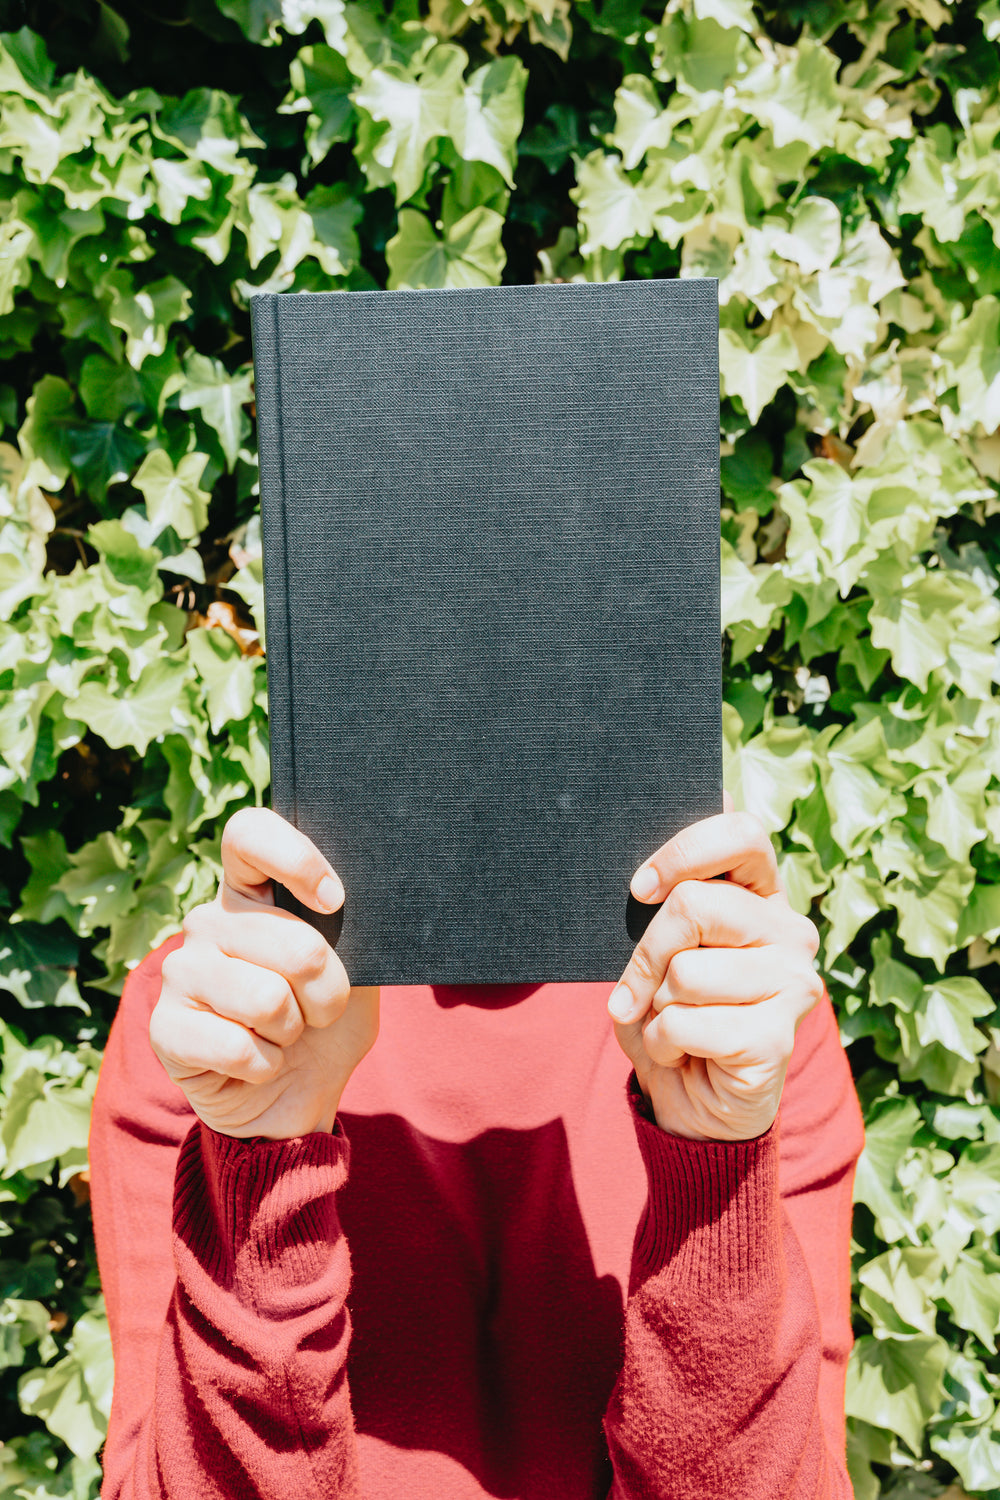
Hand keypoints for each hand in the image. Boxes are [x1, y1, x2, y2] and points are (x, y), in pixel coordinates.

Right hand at [150, 808, 378, 1139]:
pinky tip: (257, 1063)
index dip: (294, 858)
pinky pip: (238, 1045)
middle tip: (321, 1012)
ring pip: (267, 997)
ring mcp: (180, 971)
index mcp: (250, 893)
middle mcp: (209, 921)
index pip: (249, 834)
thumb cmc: (325, 1026)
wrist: (297, 1100)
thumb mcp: (356, 973)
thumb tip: (351, 902)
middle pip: (292, 940)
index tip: (334, 899)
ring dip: (294, 1031)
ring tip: (284, 1036)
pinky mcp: (164, 1028)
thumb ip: (352, 933)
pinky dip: (266, 1066)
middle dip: (329, 991)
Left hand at [608, 801, 821, 1142]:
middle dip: (648, 952)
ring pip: (685, 971)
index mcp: (763, 898)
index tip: (640, 890)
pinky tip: (684, 1054)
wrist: (695, 1106)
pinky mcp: (778, 1037)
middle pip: (695, 904)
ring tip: (672, 1025)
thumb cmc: (674, 1016)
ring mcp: (794, 984)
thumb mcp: (661, 955)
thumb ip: (666, 914)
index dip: (683, 853)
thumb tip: (646, 886)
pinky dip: (662, 1042)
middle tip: (639, 990)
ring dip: (655, 1006)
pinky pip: (685, 1022)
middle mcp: (790, 933)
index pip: (741, 834)